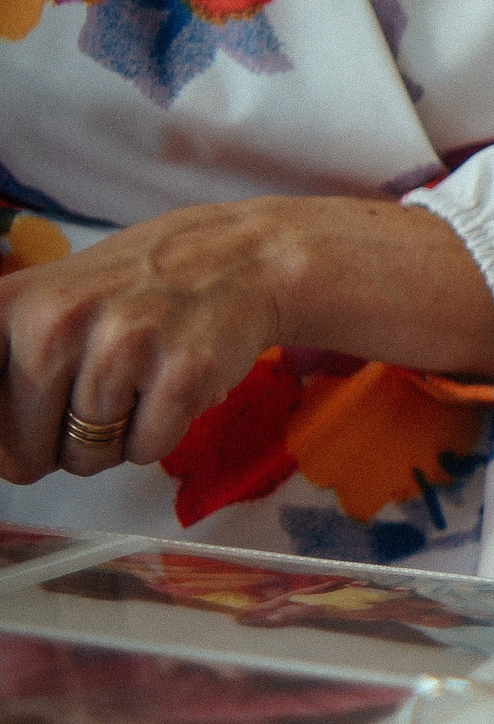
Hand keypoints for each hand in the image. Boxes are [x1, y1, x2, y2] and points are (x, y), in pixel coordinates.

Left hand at [0, 196, 493, 484]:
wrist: (241, 259)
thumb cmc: (138, 290)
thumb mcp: (51, 304)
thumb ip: (8, 369)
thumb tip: (7, 465)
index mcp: (13, 307)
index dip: (10, 432)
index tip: (40, 416)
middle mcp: (56, 325)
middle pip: (26, 452)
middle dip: (62, 442)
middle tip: (101, 391)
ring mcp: (121, 349)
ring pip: (86, 458)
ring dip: (115, 436)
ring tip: (141, 381)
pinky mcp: (180, 377)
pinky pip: (143, 452)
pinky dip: (159, 434)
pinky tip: (172, 385)